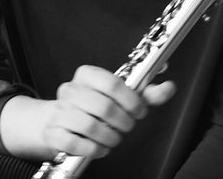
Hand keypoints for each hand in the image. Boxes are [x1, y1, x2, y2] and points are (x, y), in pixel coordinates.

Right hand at [32, 64, 175, 159]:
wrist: (55, 121)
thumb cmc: (92, 106)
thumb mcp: (119, 96)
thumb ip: (145, 93)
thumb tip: (169, 87)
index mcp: (87, 75)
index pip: (112, 83)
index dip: (131, 100)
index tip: (140, 111)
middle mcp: (70, 90)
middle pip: (103, 106)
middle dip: (123, 122)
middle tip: (128, 127)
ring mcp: (59, 111)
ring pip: (90, 126)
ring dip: (110, 137)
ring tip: (115, 138)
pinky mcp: (54, 132)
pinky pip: (76, 143)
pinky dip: (94, 149)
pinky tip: (101, 147)